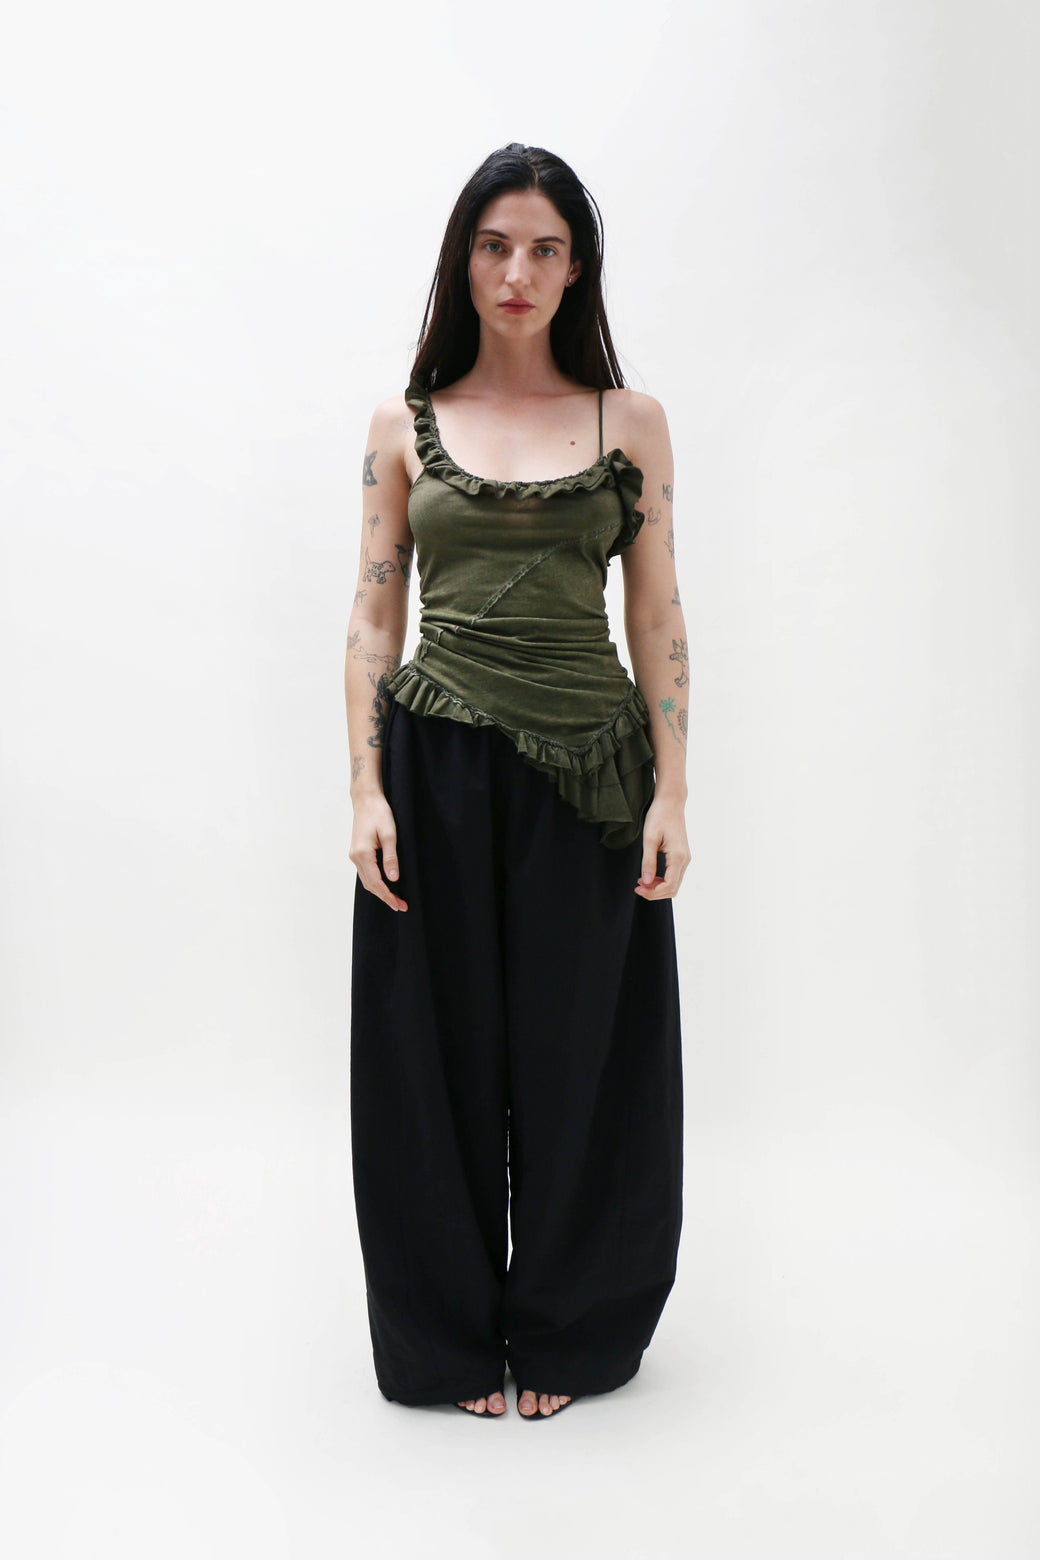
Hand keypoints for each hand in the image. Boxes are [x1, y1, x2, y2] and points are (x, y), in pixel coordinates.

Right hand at [350, 795, 408, 910]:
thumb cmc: (379, 813)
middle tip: (401, 906)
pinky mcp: (357, 852)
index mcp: (362, 854)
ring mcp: (354, 855)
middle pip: (370, 885)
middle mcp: (355, 857)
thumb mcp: (389, 835)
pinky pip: (366, 873)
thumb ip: (391, 857)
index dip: (387, 896)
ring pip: (366, 880)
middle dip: (385, 897)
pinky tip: (385, 885)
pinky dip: (375, 882)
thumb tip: (393, 879)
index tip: (399, 905)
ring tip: (395, 899)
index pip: (376, 882)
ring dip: (380, 891)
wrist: (366, 800)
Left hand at [635, 797, 689, 899]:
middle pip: (673, 889)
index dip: (653, 892)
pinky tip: (649, 876)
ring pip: (674, 884)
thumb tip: (646, 882)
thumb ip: (648, 861)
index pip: (669, 885)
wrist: (670, 803)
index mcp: (678, 856)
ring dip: (658, 887)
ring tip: (641, 882)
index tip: (638, 888)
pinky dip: (661, 880)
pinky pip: (673, 875)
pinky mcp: (681, 856)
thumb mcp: (649, 838)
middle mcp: (685, 860)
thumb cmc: (659, 816)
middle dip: (655, 892)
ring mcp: (685, 858)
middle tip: (637, 887)